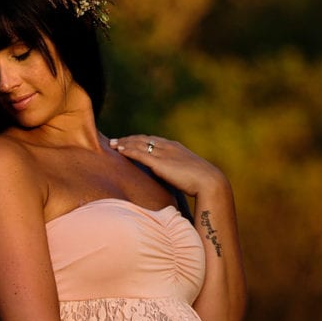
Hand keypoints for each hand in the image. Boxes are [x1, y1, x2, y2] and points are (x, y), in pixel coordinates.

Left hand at [110, 135, 225, 197]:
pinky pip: (139, 153)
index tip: (129, 141)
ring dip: (124, 143)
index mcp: (175, 147)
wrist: (209, 181)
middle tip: (115, 141)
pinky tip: (119, 150)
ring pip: (138, 144)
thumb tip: (172, 179)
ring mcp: (163, 153)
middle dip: (128, 139)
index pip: (153, 140)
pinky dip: (128, 150)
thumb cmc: (201, 181)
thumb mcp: (187, 172)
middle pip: (143, 139)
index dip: (139, 140)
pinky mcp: (158, 162)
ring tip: (112, 144)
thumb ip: (177, 171)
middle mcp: (168, 146)